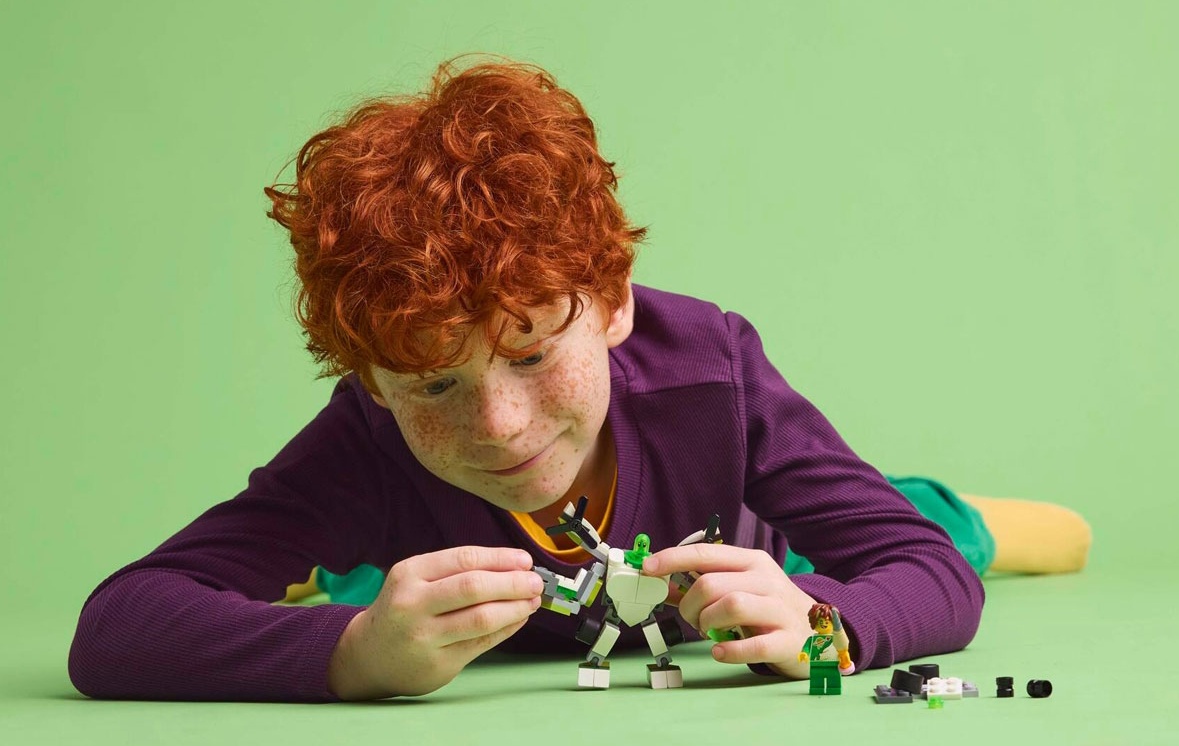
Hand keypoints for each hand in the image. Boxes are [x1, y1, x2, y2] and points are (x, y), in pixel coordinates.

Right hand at [328, 546, 541, 698]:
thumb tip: (513, 565)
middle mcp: (413, 604)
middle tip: (536, 582)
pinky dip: (506, 629)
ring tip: (532, 601)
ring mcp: (425, 637)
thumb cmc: (402, 609)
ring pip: (481, 618)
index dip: (501, 559)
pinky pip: (482, 643)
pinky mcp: (438, 664)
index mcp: (409, 574)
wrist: (368, 655)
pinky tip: (518, 619)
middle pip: (474, 588)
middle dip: (513, 583)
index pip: (464, 559)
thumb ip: (456, 571)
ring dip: (515, 608)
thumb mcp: (415, 579)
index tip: (525, 560)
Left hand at [642, 544, 817, 678]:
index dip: (673, 558)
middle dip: (689, 604)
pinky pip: (753, 644)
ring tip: (707, 632)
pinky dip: (729, 650)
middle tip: (690, 618)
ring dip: (707, 621)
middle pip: (711, 583)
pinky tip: (720, 652)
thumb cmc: (770, 609)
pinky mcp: (788, 641)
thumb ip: (705, 586)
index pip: (706, 553)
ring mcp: (779, 610)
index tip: (648, 569)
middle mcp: (766, 580)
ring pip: (731, 605)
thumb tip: (663, 585)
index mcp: (752, 562)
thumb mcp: (741, 588)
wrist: (819, 636)